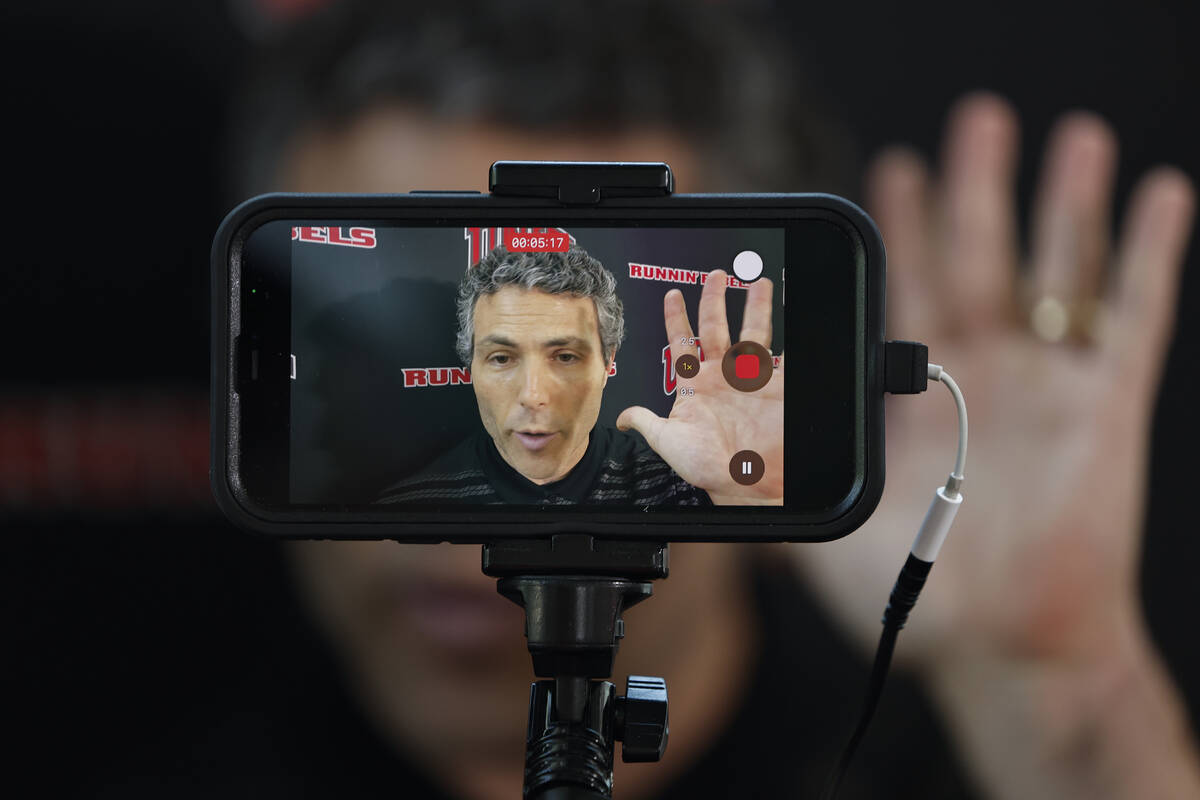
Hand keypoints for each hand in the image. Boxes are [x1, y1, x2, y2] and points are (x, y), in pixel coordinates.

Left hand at [617, 270, 783, 504]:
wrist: (745, 483)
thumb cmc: (707, 466)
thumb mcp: (668, 441)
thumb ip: (646, 422)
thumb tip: (623, 417)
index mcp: (695, 384)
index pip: (682, 342)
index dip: (675, 317)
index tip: (672, 295)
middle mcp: (722, 377)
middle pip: (717, 327)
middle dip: (715, 299)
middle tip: (716, 274)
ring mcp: (749, 379)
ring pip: (752, 332)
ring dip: (755, 307)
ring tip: (757, 284)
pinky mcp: (774, 387)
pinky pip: (781, 358)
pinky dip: (785, 342)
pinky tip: (792, 319)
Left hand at [793, 93, 1194, 669]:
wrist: (1005, 649)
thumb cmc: (922, 599)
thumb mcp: (831, 537)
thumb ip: (782, 490)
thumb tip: (709, 471)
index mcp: (917, 398)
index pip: (908, 292)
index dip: (902, 234)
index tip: (889, 174)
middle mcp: (983, 377)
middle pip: (977, 260)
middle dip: (972, 192)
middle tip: (970, 123)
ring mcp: (1045, 385)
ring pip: (1057, 272)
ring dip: (1063, 201)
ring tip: (1066, 134)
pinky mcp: (1103, 406)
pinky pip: (1133, 317)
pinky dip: (1146, 255)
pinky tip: (1158, 193)